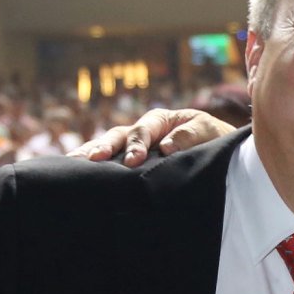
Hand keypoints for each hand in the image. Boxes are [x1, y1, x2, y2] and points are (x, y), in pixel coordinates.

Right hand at [70, 109, 232, 165]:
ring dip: (92, 153)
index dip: (137, 144)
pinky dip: (96, 166)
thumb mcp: (208, 132)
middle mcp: (143, 131)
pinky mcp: (132, 163)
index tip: (133, 160)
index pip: (144, 130)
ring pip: (109, 146)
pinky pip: (112, 162)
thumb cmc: (214, 139)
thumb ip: (189, 137)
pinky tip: (78, 172)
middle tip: (94, 159)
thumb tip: (165, 147)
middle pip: (118, 136)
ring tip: (74, 162)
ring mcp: (134, 146)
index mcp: (160, 121)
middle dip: (105, 146)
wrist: (220, 150)